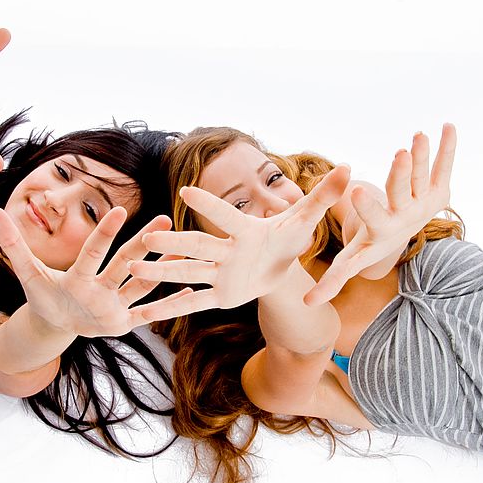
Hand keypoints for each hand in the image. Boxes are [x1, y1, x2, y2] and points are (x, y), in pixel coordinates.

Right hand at [0, 207, 192, 337]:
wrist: (56, 329)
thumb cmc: (44, 295)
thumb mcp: (28, 273)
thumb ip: (13, 244)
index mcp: (76, 283)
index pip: (92, 255)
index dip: (104, 233)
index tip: (121, 210)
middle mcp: (97, 297)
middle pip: (124, 266)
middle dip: (143, 244)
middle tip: (164, 220)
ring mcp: (113, 312)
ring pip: (143, 286)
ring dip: (164, 268)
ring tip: (184, 247)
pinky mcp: (125, 323)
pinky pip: (150, 314)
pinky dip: (170, 305)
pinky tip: (192, 291)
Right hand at [127, 164, 350, 319]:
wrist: (277, 266)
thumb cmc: (286, 238)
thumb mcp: (305, 221)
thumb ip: (323, 196)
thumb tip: (349, 167)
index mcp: (246, 231)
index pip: (228, 217)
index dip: (212, 205)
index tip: (187, 190)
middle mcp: (226, 251)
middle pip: (197, 246)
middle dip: (174, 243)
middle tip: (147, 238)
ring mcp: (220, 274)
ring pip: (188, 273)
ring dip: (163, 272)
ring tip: (134, 268)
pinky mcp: (219, 295)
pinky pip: (193, 304)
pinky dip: (171, 310)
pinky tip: (143, 315)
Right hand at [303, 124, 456, 305]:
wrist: (400, 238)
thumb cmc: (368, 244)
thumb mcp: (351, 260)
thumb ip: (334, 280)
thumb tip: (307, 304)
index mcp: (383, 231)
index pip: (375, 219)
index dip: (366, 207)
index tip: (356, 193)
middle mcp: (407, 216)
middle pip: (403, 193)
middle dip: (401, 174)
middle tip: (400, 154)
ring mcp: (425, 202)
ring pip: (423, 176)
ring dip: (423, 155)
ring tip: (420, 135)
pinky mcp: (439, 190)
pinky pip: (444, 166)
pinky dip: (447, 147)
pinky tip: (449, 126)